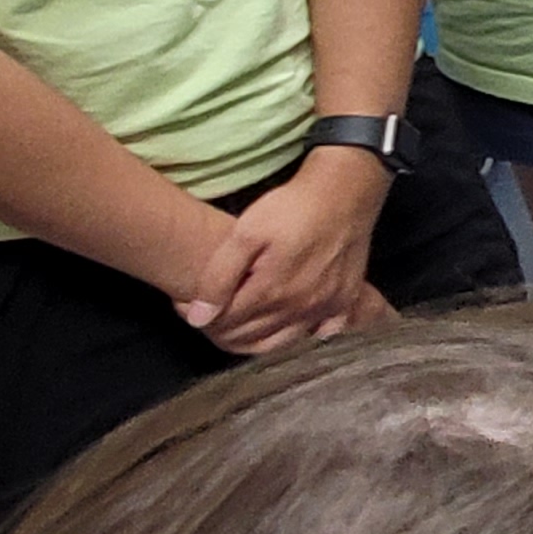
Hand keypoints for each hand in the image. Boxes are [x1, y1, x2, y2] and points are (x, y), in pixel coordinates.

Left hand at [177, 155, 385, 352]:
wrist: (345, 191)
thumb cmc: (291, 207)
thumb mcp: (246, 232)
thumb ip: (219, 276)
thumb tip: (198, 318)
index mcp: (272, 293)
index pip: (226, 325)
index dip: (201, 316)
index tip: (187, 302)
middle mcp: (300, 309)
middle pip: (251, 337)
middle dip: (223, 329)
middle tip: (211, 309)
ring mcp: (326, 308)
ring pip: (282, 342)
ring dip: (255, 338)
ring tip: (239, 318)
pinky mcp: (344, 301)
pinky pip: (317, 334)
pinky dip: (298, 335)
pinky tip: (287, 321)